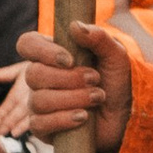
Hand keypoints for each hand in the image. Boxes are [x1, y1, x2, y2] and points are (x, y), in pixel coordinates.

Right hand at [14, 25, 132, 152]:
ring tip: (98, 97)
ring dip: (74, 98)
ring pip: (39, 99)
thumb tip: (75, 26)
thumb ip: (99, 39)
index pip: (27, 44)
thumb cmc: (116, 83)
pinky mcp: (43, 127)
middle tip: (95, 79)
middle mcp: (41, 78)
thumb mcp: (116, 57)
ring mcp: (39, 103)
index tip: (68, 59)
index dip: (42, 51)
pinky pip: (39, 124)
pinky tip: (83, 117)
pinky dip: (64, 119)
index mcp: (52, 55)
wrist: (124, 116)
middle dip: (69, 78)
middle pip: (34, 74)